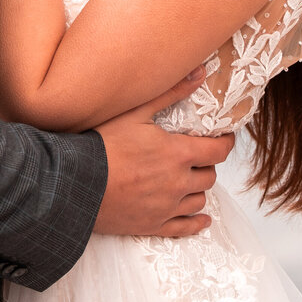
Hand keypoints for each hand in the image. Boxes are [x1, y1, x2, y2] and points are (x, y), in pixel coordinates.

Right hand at [94, 70, 234, 238]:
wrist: (76, 183)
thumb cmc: (103, 144)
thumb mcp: (136, 112)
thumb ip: (171, 93)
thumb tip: (199, 73)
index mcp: (178, 154)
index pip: (218, 151)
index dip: (225, 143)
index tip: (222, 138)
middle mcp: (178, 183)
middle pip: (209, 176)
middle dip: (206, 165)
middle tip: (196, 157)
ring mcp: (167, 207)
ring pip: (199, 200)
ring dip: (198, 189)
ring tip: (189, 180)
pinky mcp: (153, 225)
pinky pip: (185, 228)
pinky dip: (196, 222)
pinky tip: (201, 218)